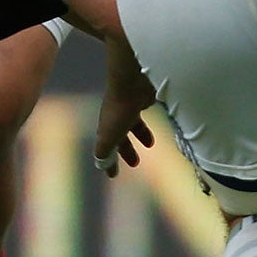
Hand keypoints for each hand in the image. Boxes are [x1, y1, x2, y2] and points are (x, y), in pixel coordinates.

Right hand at [94, 42, 156, 176]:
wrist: (130, 82)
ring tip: (151, 144)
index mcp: (106, 128)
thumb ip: (105, 151)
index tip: (113, 175)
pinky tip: (155, 124)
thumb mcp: (108, 135)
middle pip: (120, 137)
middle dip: (126, 150)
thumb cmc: (118, 110)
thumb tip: (101, 166)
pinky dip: (147, 121)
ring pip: (133, 125)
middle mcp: (115, 118)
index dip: (109, 162)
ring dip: (140, 136)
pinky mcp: (141, 99)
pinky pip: (143, 113)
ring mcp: (128, 108)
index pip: (106, 148)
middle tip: (136, 163)